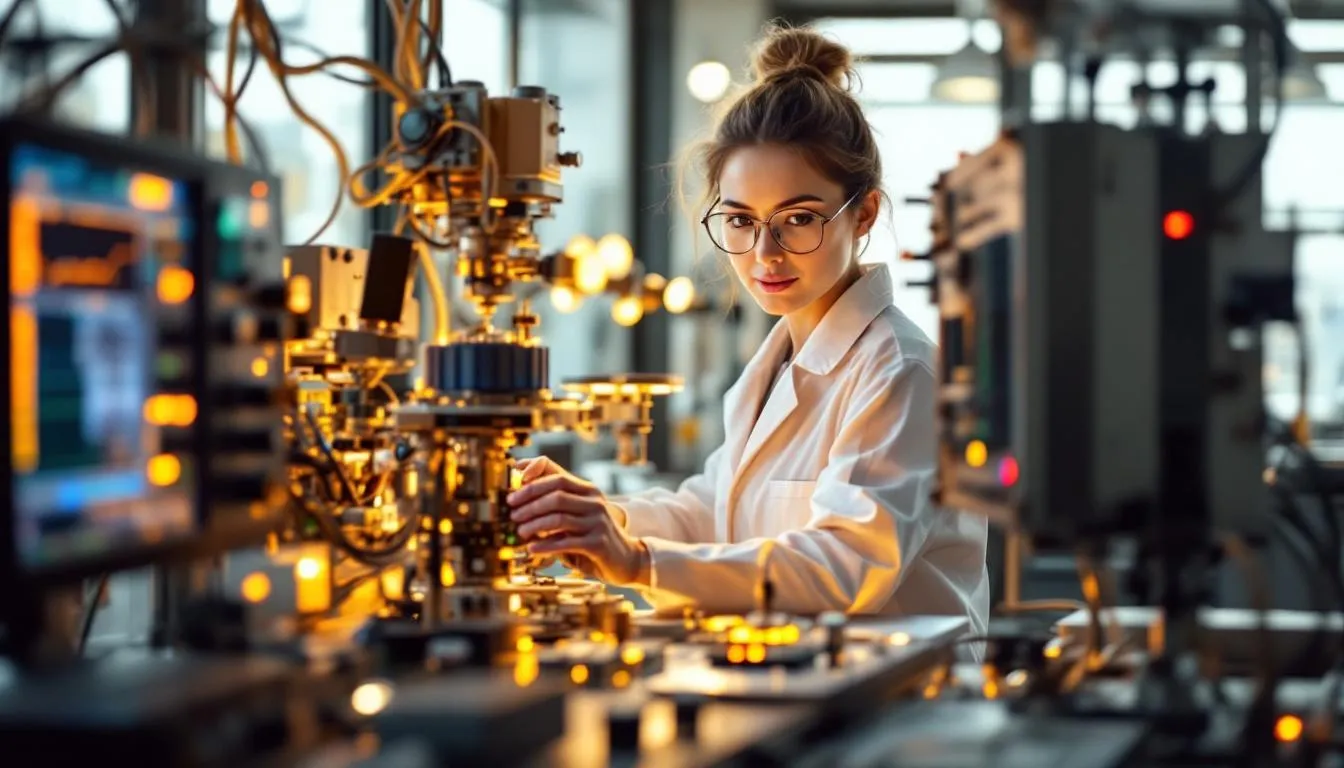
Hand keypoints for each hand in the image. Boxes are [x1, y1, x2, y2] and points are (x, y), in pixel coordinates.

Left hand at [507, 464, 646, 584]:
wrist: (626, 559)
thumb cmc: (594, 536)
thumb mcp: (578, 515)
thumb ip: (557, 504)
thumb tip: (522, 494)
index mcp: (589, 491)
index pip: (558, 478)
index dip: (532, 484)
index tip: (513, 496)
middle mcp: (595, 503)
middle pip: (556, 496)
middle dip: (530, 505)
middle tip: (513, 515)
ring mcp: (598, 523)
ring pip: (558, 519)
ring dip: (534, 525)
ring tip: (520, 532)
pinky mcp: (598, 544)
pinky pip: (565, 542)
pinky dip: (545, 545)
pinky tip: (532, 548)